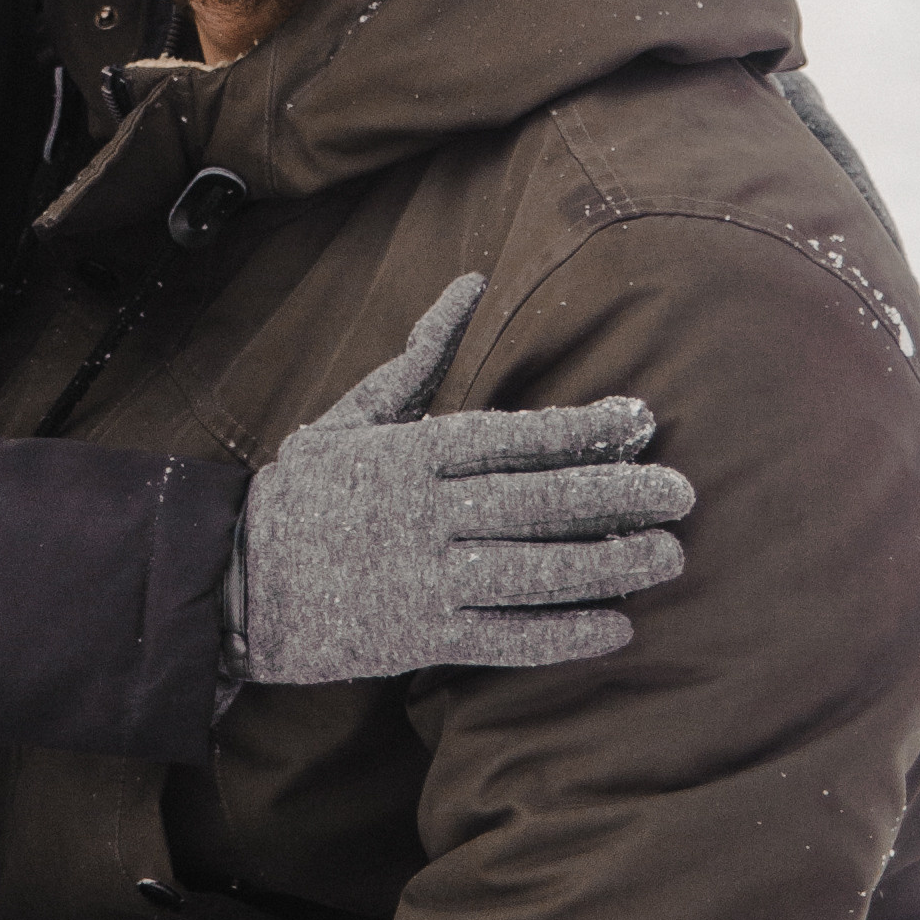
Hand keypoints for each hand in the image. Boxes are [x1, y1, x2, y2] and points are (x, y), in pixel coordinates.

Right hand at [227, 274, 693, 684]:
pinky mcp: (420, 636)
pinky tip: (615, 627)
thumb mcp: (352, 413)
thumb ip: (419, 357)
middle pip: (535, 501)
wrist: (236, 580)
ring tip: (668, 557)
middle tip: (683, 492)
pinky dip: (563, 634)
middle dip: (615, 496)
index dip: (581, 430)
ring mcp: (423, 577)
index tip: (641, 422)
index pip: (512, 436)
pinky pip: (506, 637)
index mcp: (409, 451)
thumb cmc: (303, 490)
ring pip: (532, 570)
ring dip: (606, 565)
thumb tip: (472, 283)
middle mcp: (423, 512)